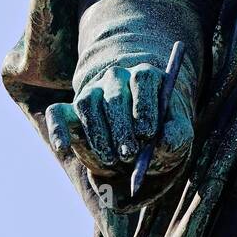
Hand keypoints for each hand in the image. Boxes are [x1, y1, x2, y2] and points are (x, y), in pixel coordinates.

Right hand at [45, 61, 194, 180]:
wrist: (141, 143)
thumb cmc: (162, 134)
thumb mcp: (178, 136)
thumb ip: (176, 135)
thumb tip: (162, 139)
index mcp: (146, 76)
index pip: (142, 78)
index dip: (144, 105)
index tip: (147, 133)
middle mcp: (117, 78)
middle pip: (114, 92)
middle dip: (121, 126)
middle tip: (130, 153)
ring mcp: (92, 92)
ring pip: (87, 103)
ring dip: (98, 134)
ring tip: (113, 160)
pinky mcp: (71, 110)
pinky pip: (57, 113)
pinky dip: (57, 130)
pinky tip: (63, 147)